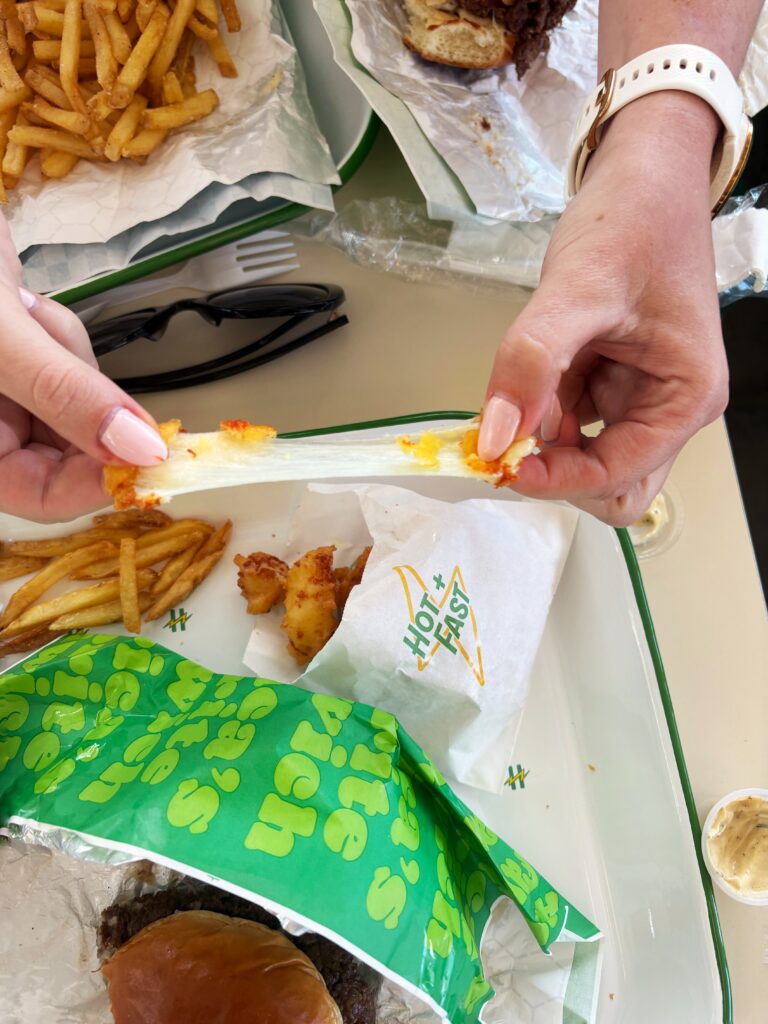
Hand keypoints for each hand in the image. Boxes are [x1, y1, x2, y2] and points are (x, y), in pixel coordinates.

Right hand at [0, 216, 166, 521]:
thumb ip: (65, 395)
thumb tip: (140, 452)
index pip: (43, 497)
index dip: (100, 480)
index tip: (152, 451)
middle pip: (66, 451)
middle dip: (79, 399)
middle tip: (60, 348)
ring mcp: (0, 392)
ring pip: (72, 401)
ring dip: (66, 356)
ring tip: (20, 308)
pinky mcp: (12, 355)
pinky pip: (61, 361)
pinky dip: (56, 333)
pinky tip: (20, 298)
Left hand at [478, 94, 727, 525]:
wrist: (642, 177)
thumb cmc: (634, 221)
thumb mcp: (577, 289)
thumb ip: (532, 362)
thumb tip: (494, 436)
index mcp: (684, 397)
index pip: (618, 477)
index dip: (558, 480)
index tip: (504, 463)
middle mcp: (666, 408)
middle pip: (610, 486)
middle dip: (557, 471)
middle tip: (509, 439)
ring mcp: (637, 399)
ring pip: (583, 458)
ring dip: (544, 440)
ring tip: (521, 388)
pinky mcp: (608, 385)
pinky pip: (568, 424)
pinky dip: (539, 414)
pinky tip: (527, 380)